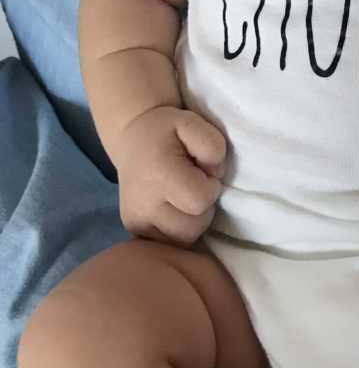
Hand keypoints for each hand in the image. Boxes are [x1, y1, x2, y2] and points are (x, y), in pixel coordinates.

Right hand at [114, 106, 226, 244]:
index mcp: (159, 176)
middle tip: (195, 185)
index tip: (204, 173)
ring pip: (182, 240)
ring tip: (185, 196)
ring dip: (193, 221)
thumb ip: (212, 145)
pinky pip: (170, 244)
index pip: (200, 201)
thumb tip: (216, 173)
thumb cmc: (168, 131)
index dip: (211, 187)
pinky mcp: (135, 232)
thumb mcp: (193, 123)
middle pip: (192, 228)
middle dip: (202, 208)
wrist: (133, 140)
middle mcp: (143, 205)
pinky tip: (176, 209)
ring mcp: (136, 223)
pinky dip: (179, 229)